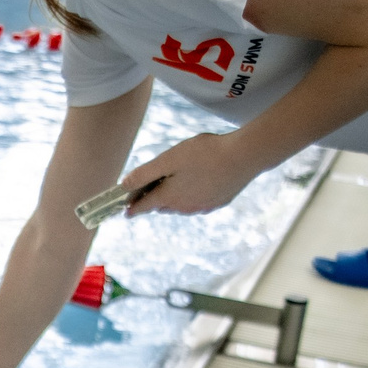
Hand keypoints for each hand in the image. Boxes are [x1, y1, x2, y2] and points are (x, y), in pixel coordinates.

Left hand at [122, 132, 254, 217]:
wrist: (244, 157)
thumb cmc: (205, 154)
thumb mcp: (168, 159)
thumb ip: (144, 174)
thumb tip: (124, 186)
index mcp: (169, 197)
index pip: (144, 206)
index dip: (133, 208)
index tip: (125, 213)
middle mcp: (185, 207)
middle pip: (162, 205)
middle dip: (154, 198)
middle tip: (150, 187)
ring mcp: (203, 206)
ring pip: (181, 205)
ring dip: (174, 197)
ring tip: (174, 182)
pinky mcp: (218, 202)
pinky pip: (198, 201)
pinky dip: (192, 195)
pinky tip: (197, 182)